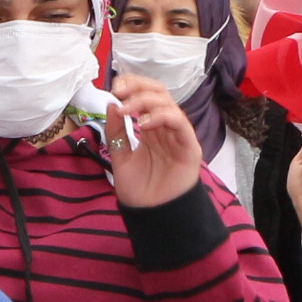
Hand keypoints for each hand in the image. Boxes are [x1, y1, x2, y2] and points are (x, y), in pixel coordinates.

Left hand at [101, 77, 206, 209]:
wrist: (151, 215)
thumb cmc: (139, 189)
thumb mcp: (120, 155)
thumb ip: (116, 131)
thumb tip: (112, 104)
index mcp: (151, 128)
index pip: (147, 96)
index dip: (133, 86)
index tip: (114, 87)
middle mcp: (166, 128)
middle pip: (159, 94)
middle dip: (138, 87)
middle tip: (119, 91)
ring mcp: (178, 136)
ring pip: (169, 105)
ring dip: (145, 101)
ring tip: (126, 110)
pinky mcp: (189, 147)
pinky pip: (179, 123)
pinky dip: (161, 117)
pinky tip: (142, 124)